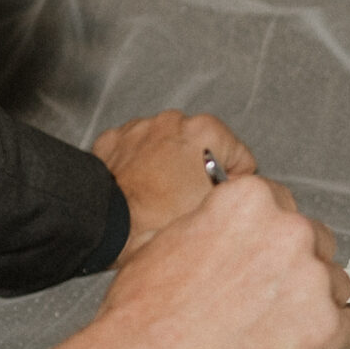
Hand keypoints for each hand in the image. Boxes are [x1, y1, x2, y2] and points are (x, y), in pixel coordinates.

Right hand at [47, 173, 349, 348]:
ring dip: (311, 305)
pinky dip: (329, 342)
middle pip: (314, 243)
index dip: (268, 241)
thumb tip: (237, 233)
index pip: (282, 208)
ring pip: (333, 285)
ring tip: (268, 332)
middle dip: (293, 269)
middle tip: (262, 301)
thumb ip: (219, 225)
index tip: (261, 260)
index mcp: (249, 200)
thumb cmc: (145, 318)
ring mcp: (312, 280)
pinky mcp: (326, 330)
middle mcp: (288, 231)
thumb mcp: (172, 240)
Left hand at [92, 111, 256, 262]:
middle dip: (199, 170)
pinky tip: (139, 187)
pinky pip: (137, 150)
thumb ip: (235, 194)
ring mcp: (141, 127)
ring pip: (167, 147)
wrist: (108, 227)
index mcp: (207, 131)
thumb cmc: (158, 222)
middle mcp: (174, 121)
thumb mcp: (215, 210)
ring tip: (160, 197)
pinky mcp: (114, 139)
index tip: (219, 199)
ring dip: (168, 165)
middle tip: (189, 201)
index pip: (241, 158)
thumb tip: (238, 194)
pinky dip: (139, 164)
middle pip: (203, 149)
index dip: (235, 185)